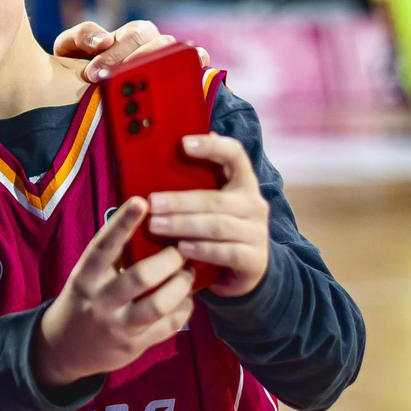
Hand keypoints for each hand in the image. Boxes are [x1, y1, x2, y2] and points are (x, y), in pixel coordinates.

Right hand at [33, 198, 195, 389]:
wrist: (63, 349)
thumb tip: (148, 226)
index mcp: (85, 277)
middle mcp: (100, 300)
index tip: (141, 201)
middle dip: (169, 260)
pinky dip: (183, 309)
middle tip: (182, 250)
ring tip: (188, 274)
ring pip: (158, 304)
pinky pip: (168, 326)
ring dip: (181, 285)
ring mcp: (117, 325)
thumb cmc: (82, 300)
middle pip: (141, 277)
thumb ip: (111, 258)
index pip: (104, 246)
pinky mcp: (134, 345)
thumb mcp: (86, 277)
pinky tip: (186, 299)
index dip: (123, 223)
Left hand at [54, 20, 209, 82]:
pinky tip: (196, 77)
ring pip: (178, 55)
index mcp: (132, 35)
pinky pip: (197, 68)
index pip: (133, 36)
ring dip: (165, 68)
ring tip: (153, 84)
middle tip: (117, 82)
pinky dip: (199, 69)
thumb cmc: (80, 63)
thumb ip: (81, 36)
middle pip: (160, 45)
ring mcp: (170, 61)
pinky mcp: (181, 78)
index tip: (92, 74)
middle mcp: (155, 45)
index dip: (114, 54)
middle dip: (138, 63)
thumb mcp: (71, 46)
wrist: (79, 88)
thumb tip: (103, 40)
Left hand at [147, 133, 270, 297]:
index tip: (183, 143)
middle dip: (179, 201)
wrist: (248, 267)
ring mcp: (257, 232)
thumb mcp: (212, 203)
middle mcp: (254, 204)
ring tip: (156, 226)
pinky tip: (181, 249)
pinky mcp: (255, 259)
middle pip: (215, 199)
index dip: (212, 146)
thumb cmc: (219, 227)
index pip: (235, 154)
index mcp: (243, 182)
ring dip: (184, 225)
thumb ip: (198, 180)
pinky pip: (227, 252)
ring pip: (218, 226)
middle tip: (152, 203)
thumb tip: (168, 149)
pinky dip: (203, 250)